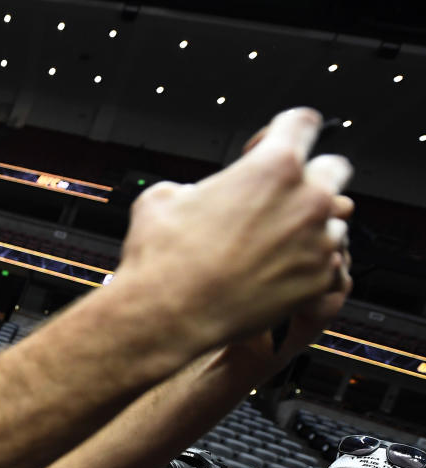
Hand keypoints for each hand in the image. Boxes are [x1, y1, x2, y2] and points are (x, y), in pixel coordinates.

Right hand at [113, 108, 351, 353]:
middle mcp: (306, 199)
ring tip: (270, 244)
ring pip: (333, 219)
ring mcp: (318, 241)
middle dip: (309, 176)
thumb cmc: (164, 259)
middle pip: (333, 168)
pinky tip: (275, 271)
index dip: (284, 130)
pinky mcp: (319, 281)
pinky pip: (329, 263)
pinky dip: (308, 265)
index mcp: (273, 167)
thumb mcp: (162, 197)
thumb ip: (196, 185)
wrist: (167, 315)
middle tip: (279, 196)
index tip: (272, 145)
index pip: (303, 123)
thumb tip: (197, 195)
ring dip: (309, 226)